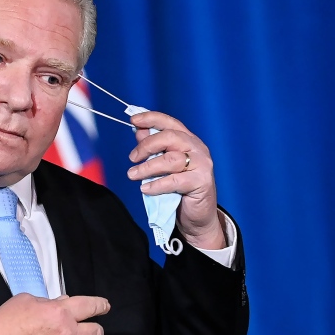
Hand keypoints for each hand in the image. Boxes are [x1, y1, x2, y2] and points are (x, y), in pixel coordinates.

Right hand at [0, 294, 109, 334]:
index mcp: (60, 313)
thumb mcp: (26, 301)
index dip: (100, 305)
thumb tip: (62, 303)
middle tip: (85, 328)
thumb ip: (48, 301)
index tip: (104, 306)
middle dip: (92, 328)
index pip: (91, 306)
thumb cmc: (5, 325)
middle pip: (97, 332)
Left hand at [127, 111, 224, 248]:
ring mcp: (202, 164)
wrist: (198, 215)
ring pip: (171, 159)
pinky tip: (145, 188)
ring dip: (147, 167)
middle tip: (132, 158)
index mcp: (188, 140)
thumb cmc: (179, 188)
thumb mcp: (164, 165)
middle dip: (146, 145)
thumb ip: (154, 148)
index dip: (151, 118)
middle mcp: (197, 148)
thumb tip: (139, 131)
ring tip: (132, 174)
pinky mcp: (202, 182)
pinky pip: (175, 180)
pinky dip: (157, 184)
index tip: (133, 120)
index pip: (170, 123)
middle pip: (170, 137)